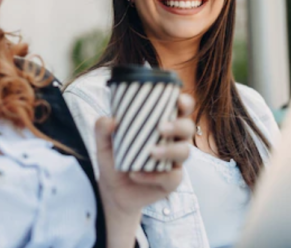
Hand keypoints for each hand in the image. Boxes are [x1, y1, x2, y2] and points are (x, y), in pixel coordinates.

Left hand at [95, 93, 195, 215]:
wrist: (113, 190)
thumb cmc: (114, 158)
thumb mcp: (104, 143)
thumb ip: (103, 129)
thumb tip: (110, 120)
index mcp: (160, 124)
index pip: (179, 109)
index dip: (184, 102)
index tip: (178, 100)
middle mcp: (171, 140)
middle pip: (187, 128)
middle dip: (178, 126)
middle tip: (161, 127)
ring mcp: (173, 161)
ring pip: (184, 152)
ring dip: (170, 150)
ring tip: (151, 152)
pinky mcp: (171, 181)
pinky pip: (171, 177)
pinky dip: (154, 176)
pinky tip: (135, 174)